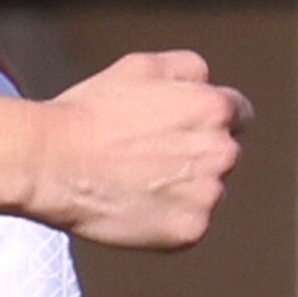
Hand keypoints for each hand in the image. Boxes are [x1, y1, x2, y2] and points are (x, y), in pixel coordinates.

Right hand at [28, 51, 249, 249]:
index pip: (239, 113)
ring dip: (185, 184)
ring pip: (207, 188)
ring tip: (137, 175)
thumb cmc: (94, 110)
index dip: (207, 115)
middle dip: (197, 149)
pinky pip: (189, 221)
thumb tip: (209, 81)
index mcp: (213, 107)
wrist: (58, 163)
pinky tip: (136, 200)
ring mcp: (207, 195)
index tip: (183, 123)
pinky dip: (169, 214)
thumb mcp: (140, 65)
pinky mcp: (190, 231)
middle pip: (223, 152)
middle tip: (149, 149)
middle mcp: (221, 152)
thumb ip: (188, 68)